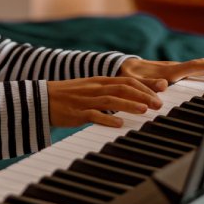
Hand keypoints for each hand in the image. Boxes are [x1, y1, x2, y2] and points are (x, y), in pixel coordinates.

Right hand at [47, 76, 163, 127]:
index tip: (160, 92)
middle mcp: (96, 88)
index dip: (145, 86)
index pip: (127, 80)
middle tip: (159, 104)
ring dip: (130, 104)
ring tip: (145, 110)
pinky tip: (119, 123)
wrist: (42, 98)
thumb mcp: (91, 89)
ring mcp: (86, 100)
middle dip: (143, 95)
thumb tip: (132, 97)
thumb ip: (110, 91)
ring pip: (112, 99)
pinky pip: (93, 115)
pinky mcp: (77, 112)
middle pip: (123, 88)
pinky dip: (107, 118)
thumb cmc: (70, 96)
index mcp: (100, 81)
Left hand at [117, 58, 203, 90]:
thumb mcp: (135, 81)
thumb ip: (148, 84)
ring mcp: (175, 70)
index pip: (194, 67)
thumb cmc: (128, 75)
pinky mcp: (173, 73)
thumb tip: (165, 85)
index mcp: (169, 71)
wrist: (120, 67)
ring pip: (198, 67)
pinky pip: (193, 70)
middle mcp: (174, 69)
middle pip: (201, 65)